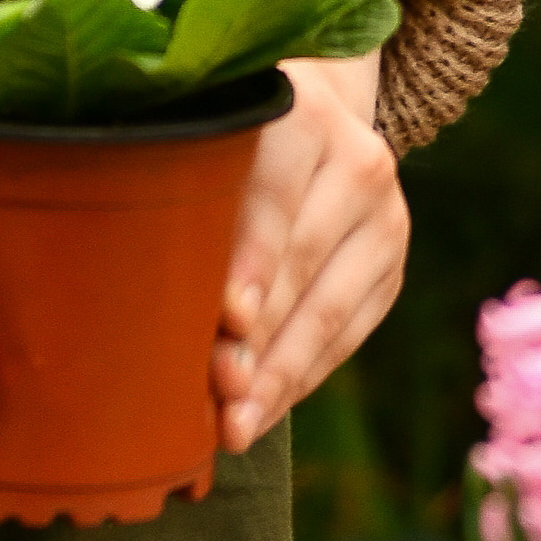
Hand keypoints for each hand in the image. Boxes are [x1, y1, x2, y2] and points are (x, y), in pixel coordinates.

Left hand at [212, 53, 406, 451]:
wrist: (317, 119)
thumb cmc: (233, 137)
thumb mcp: (215, 137)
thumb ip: (188, 191)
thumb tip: (147, 298)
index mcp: (305, 115)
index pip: (275, 195)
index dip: (252, 261)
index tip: (228, 320)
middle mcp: (359, 161)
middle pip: (304, 261)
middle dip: (258, 336)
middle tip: (218, 393)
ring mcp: (386, 217)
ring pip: (331, 310)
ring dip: (278, 375)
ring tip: (235, 425)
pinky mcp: (392, 267)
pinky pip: (346, 336)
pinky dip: (299, 378)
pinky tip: (260, 411)